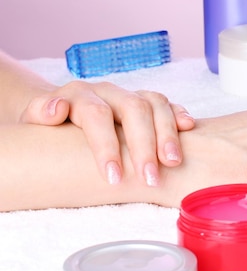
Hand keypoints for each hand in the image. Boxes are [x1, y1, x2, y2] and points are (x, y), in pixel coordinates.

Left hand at [19, 81, 194, 185]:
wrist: (61, 110)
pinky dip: (179, 114)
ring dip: (167, 133)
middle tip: (150, 178)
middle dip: (144, 145)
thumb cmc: (48, 125)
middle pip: (134, 109)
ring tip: (173, 162)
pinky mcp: (148, 103)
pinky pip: (168, 104)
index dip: (106, 146)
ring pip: (156, 104)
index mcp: (80, 95)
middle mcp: (109, 92)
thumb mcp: (34, 119)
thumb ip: (40, 112)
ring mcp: (131, 95)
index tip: (113, 177)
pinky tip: (188, 128)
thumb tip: (57, 110)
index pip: (97, 115)